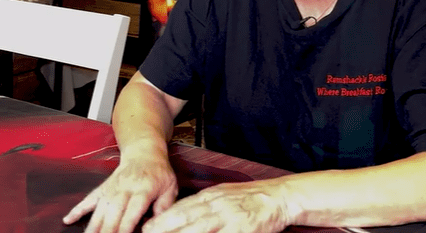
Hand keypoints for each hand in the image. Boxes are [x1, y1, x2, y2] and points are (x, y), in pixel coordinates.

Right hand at [63, 154, 178, 232]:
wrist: (144, 151)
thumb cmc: (159, 172)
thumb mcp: (170, 187)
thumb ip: (164, 206)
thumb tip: (156, 225)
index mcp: (143, 189)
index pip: (132, 211)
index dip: (126, 227)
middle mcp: (125, 188)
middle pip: (113, 213)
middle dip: (107, 231)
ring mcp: (112, 188)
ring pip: (99, 209)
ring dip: (92, 226)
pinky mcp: (103, 187)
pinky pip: (88, 199)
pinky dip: (77, 209)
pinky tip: (68, 220)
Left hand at [142, 181, 290, 232]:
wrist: (278, 197)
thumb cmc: (248, 198)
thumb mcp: (222, 196)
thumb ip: (202, 206)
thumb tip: (179, 216)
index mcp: (210, 196)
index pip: (181, 208)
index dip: (163, 219)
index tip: (146, 228)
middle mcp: (217, 205)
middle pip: (186, 218)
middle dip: (164, 228)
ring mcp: (229, 217)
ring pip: (200, 228)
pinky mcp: (242, 229)